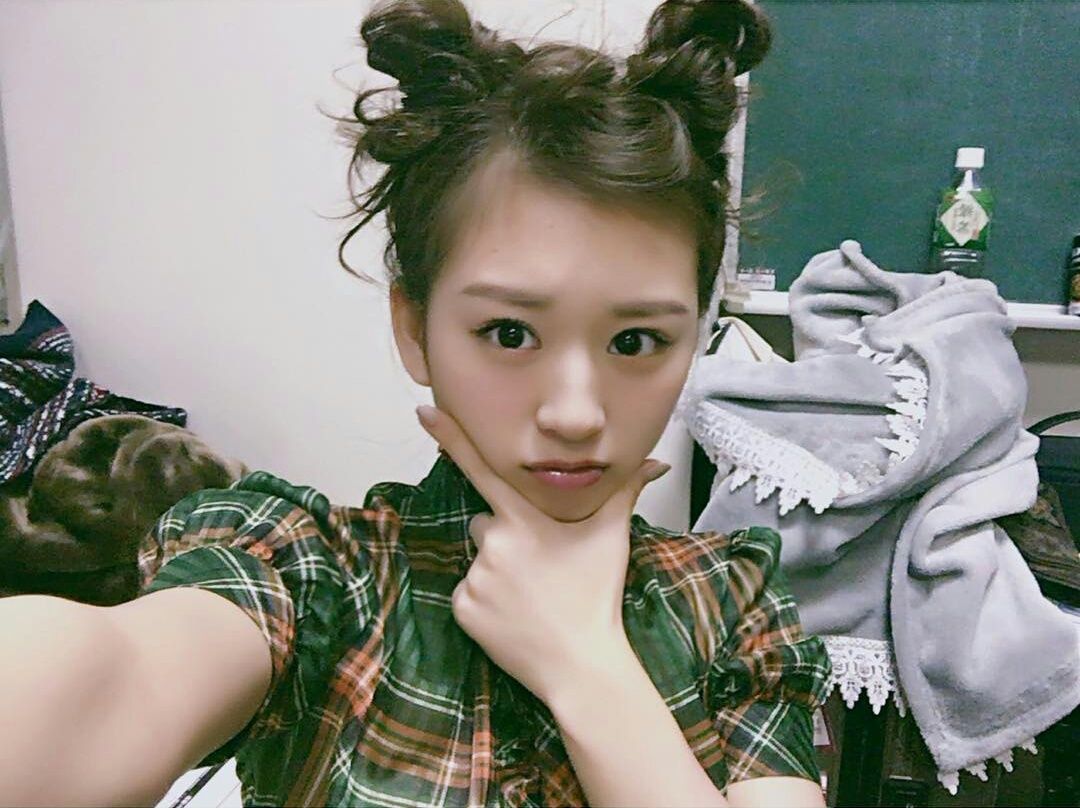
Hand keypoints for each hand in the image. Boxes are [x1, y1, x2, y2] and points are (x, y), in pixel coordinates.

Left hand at [416, 404, 669, 706]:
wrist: (581, 664)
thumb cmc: (597, 595)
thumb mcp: (612, 537)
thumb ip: (626, 491)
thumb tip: (656, 463)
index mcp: (524, 520)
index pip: (482, 469)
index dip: (451, 438)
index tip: (424, 410)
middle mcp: (493, 543)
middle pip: (485, 524)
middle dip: (505, 537)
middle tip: (538, 565)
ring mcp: (475, 577)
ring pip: (478, 559)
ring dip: (496, 570)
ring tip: (530, 594)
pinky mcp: (462, 608)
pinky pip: (468, 593)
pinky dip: (485, 602)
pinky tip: (514, 615)